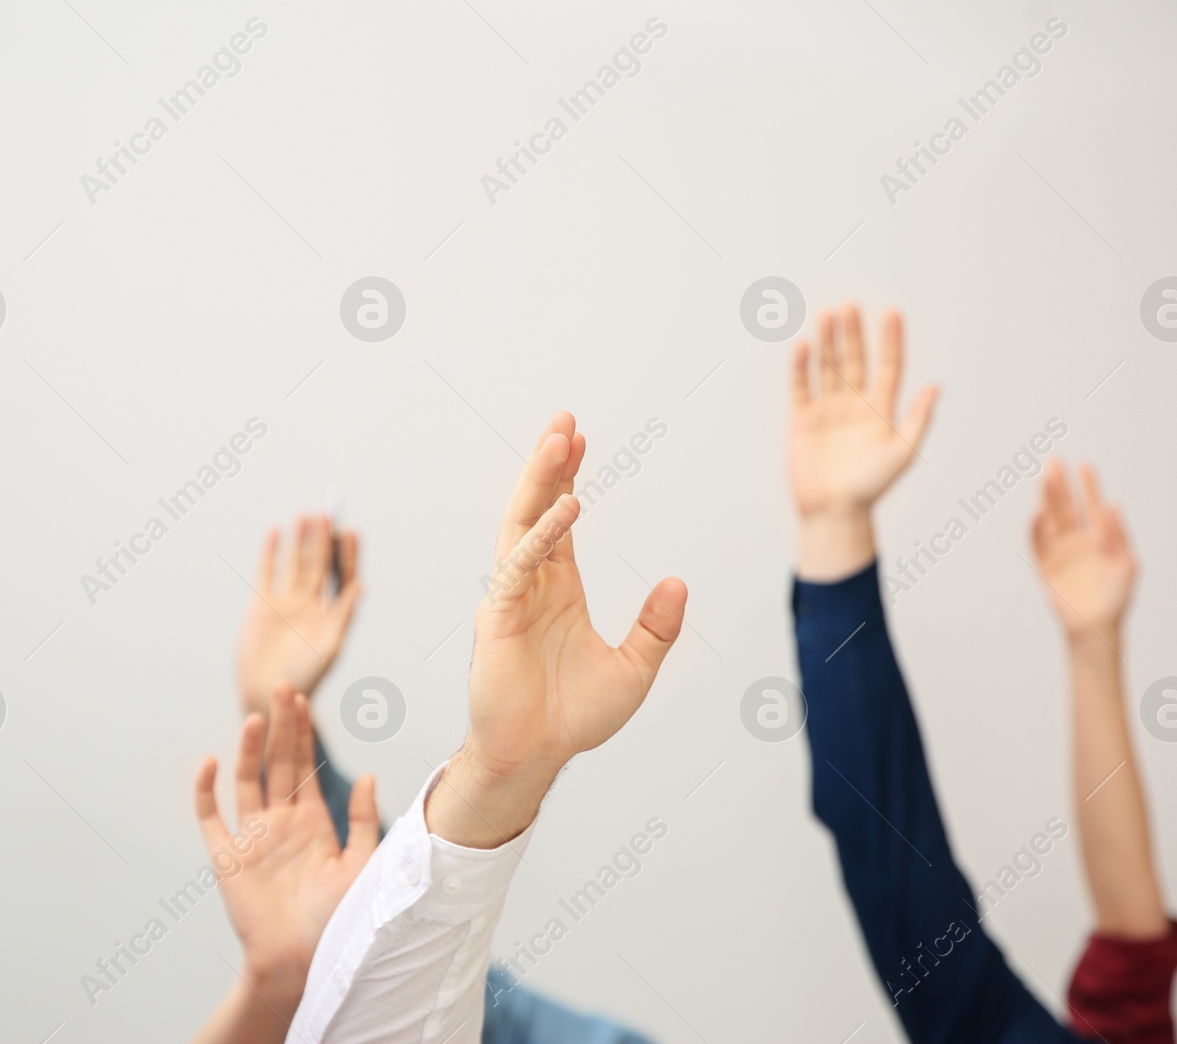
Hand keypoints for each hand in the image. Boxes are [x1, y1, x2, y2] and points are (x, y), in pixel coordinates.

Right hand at [194, 683, 377, 1005]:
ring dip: (250, 750)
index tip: (303, 700)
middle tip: (282, 688)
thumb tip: (368, 774)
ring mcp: (252, 839)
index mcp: (311, 822)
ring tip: (257, 716)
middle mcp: (280, 824)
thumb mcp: (362, 865)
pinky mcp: (227, 859)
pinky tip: (211, 762)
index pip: (304, 767)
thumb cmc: (338, 920)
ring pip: (247, 782)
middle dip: (280, 727)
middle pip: (277, 764)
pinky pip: (211, 819)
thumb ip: (363, 820)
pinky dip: (206, 791)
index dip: (302, 734)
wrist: (305, 962)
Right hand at [236, 515, 360, 714]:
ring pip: (295, 562)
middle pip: (320, 564)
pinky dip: (271, 551)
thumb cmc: (305, 678)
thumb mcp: (330, 648)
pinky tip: (275, 531)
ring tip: (306, 515)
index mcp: (332, 613)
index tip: (350, 530)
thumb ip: (344, 616)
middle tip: (328, 514)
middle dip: (324, 540)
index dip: (347, 554)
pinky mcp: (262, 604)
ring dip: (301, 540)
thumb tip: (361, 586)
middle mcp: (311, 603)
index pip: (343, 575)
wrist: (268, 694)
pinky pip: (267, 571)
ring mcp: (286, 602)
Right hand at [429, 413, 686, 847]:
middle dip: (549, 464)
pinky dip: (539, 537)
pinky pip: (518, 567)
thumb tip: (678, 582)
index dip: (567, 479)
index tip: (578, 439)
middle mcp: (531, 585)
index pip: (560, 521)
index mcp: (558, 589)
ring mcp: (511, 598)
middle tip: (564, 420)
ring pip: (522, 526)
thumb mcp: (633, 669)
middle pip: (537, 510)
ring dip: (539, 483)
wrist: (536, 757)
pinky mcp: (498, 619)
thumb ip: (655, 627)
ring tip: (556, 442)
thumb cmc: (574, 717)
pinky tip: (563, 510)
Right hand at [788, 305, 936, 578]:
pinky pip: (800, 386)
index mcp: (880, 411)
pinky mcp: (802, 420)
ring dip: (828, 342)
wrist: (834, 512)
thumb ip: (917, 420)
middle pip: (855, 361)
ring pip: (828, 367)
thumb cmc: (870, 487)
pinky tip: (803, 345)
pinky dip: (801, 366)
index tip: (892, 313)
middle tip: (851, 306)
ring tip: (827, 314)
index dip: (891, 341)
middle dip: (853, 333)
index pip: (888, 367)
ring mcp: (827, 410)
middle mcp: (854, 406)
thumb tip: (935, 387)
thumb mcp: (902, 453)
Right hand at [1030, 462, 1136, 639]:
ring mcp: (1061, 552)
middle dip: (1061, 485)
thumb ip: (1117, 535)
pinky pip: (1038, 543)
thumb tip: (1114, 505)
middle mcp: (1078, 541)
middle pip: (1067, 507)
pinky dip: (1036, 528)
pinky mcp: (1046, 566)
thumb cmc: (1116, 598)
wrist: (1095, 626)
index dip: (1088, 487)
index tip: (1083, 465)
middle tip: (1054, 462)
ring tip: (1044, 478)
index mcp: (1100, 539)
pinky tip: (1037, 512)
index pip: (1092, 506)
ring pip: (1051, 520)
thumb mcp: (1126, 564)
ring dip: (1047, 499)